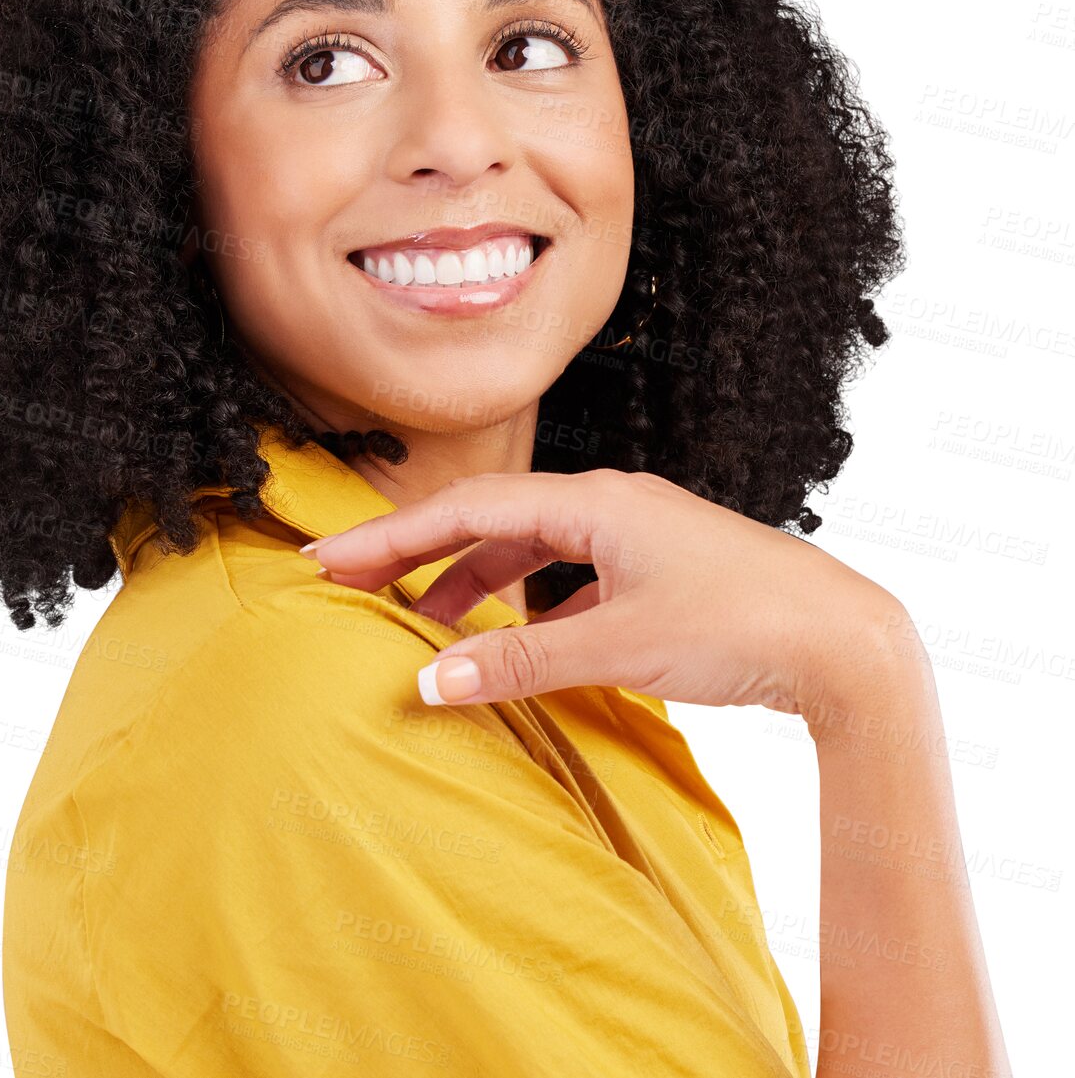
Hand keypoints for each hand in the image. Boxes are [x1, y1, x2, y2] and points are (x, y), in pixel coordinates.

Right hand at [303, 469, 901, 715]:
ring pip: (530, 549)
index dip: (392, 533)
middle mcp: (609, 505)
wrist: (849, 642)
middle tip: (352, 580)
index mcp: (594, 501)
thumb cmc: (744, 626)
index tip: (330, 556)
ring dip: (471, 580)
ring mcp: (635, 537)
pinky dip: (525, 603)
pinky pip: (568, 577)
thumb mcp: (621, 646)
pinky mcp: (656, 572)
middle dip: (418, 551)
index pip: (468, 510)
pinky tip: (512, 638)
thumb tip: (429, 678)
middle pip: (490, 521)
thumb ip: (521, 662)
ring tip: (421, 620)